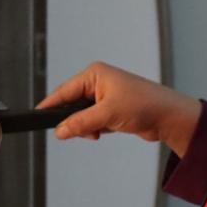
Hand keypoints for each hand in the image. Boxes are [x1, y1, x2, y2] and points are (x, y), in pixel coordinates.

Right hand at [38, 61, 201, 157]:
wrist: (169, 117)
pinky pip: (93, 121)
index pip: (64, 90)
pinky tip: (105, 132)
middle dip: (74, 120)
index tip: (37, 116)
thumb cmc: (144, 104)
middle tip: (78, 131)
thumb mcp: (107, 114)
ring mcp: (105, 96)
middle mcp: (99, 82)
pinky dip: (96, 129)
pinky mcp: (112, 109)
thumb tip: (60, 130)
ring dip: (87, 127)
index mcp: (95, 74)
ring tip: (99, 131)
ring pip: (82, 116)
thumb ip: (80, 123)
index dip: (51, 105)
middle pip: (72, 104)